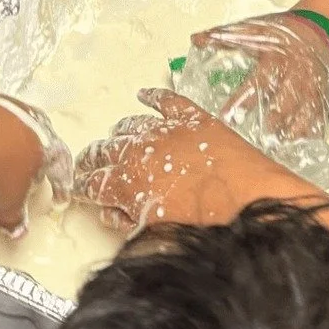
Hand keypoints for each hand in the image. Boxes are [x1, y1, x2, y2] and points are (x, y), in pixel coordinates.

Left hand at [0, 91, 73, 237]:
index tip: (59, 196)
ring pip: (12, 123)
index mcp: (45, 142)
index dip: (61, 182)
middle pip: (39, 136)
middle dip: (35, 155)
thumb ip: (15, 217)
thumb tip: (17, 231)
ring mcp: (3, 104)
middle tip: (28, 172)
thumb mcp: (7, 203)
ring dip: (7, 141)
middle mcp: (29, 118)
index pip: (61, 162)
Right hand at [74, 89, 281, 231]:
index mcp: (128, 182)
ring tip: (115, 139)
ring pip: (132, 125)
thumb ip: (128, 221)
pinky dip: (153, 96)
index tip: (80, 188)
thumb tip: (111, 210)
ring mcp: (166, 129)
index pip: (94, 182)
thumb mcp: (156, 234)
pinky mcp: (192, 117)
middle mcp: (140, 149)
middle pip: (106, 150)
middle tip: (89, 166)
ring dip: (120, 133)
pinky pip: (166, 101)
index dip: (83, 186)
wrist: (249, 204)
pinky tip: (144, 94)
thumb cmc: (203, 228)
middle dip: (93, 159)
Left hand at [187, 11, 328, 143]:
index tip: (226, 117)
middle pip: (285, 102)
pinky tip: (299, 149)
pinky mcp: (321, 98)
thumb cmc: (280, 34)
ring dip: (292, 133)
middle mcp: (295, 76)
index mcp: (276, 59)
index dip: (242, 100)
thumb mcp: (251, 30)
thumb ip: (223, 37)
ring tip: (278, 149)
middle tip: (260, 141)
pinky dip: (310, 135)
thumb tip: (196, 39)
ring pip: (305, 114)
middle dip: (273, 122)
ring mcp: (311, 89)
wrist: (316, 32)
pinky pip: (319, 119)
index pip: (258, 81)